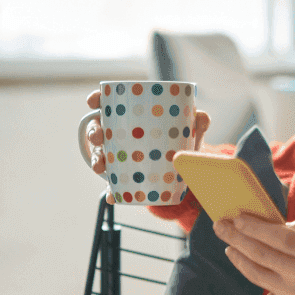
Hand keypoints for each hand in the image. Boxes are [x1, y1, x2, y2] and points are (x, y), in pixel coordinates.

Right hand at [84, 89, 210, 181]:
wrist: (186, 170)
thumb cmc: (183, 140)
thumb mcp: (190, 130)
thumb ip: (198, 121)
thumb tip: (202, 117)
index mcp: (132, 115)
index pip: (108, 102)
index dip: (97, 99)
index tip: (92, 101)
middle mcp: (120, 134)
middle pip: (99, 128)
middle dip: (93, 132)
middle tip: (98, 137)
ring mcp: (119, 155)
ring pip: (100, 155)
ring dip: (96, 160)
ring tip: (100, 167)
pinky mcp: (124, 177)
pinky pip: (114, 184)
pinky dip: (112, 190)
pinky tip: (113, 196)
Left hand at [214, 216, 294, 294]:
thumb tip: (274, 225)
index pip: (280, 237)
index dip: (256, 227)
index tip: (238, 218)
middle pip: (262, 254)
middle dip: (237, 237)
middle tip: (220, 227)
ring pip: (257, 275)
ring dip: (239, 259)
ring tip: (230, 248)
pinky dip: (267, 287)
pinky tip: (269, 280)